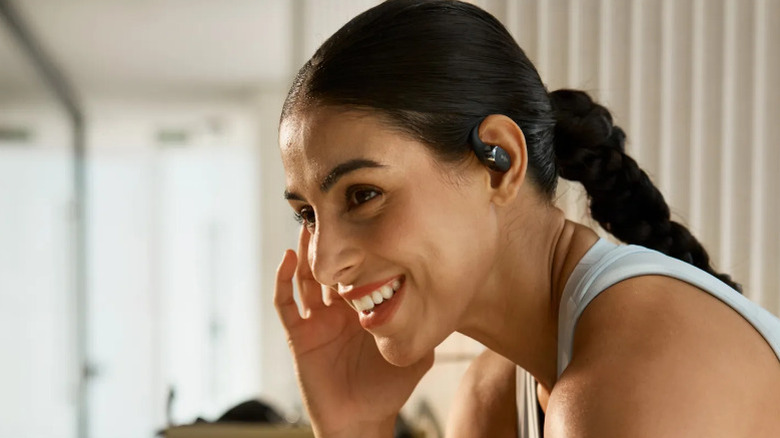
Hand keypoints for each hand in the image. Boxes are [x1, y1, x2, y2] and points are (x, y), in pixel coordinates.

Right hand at [274, 227, 433, 437]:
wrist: (361, 419)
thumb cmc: (388, 389)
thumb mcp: (417, 353)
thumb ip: (428, 326)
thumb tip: (450, 299)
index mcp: (363, 310)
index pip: (358, 270)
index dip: (358, 247)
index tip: (363, 219)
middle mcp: (338, 310)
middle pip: (330, 267)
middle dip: (329, 241)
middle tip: (330, 209)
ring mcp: (317, 321)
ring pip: (306, 278)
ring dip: (305, 252)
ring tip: (307, 224)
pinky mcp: (300, 335)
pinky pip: (286, 304)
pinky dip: (284, 280)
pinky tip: (289, 258)